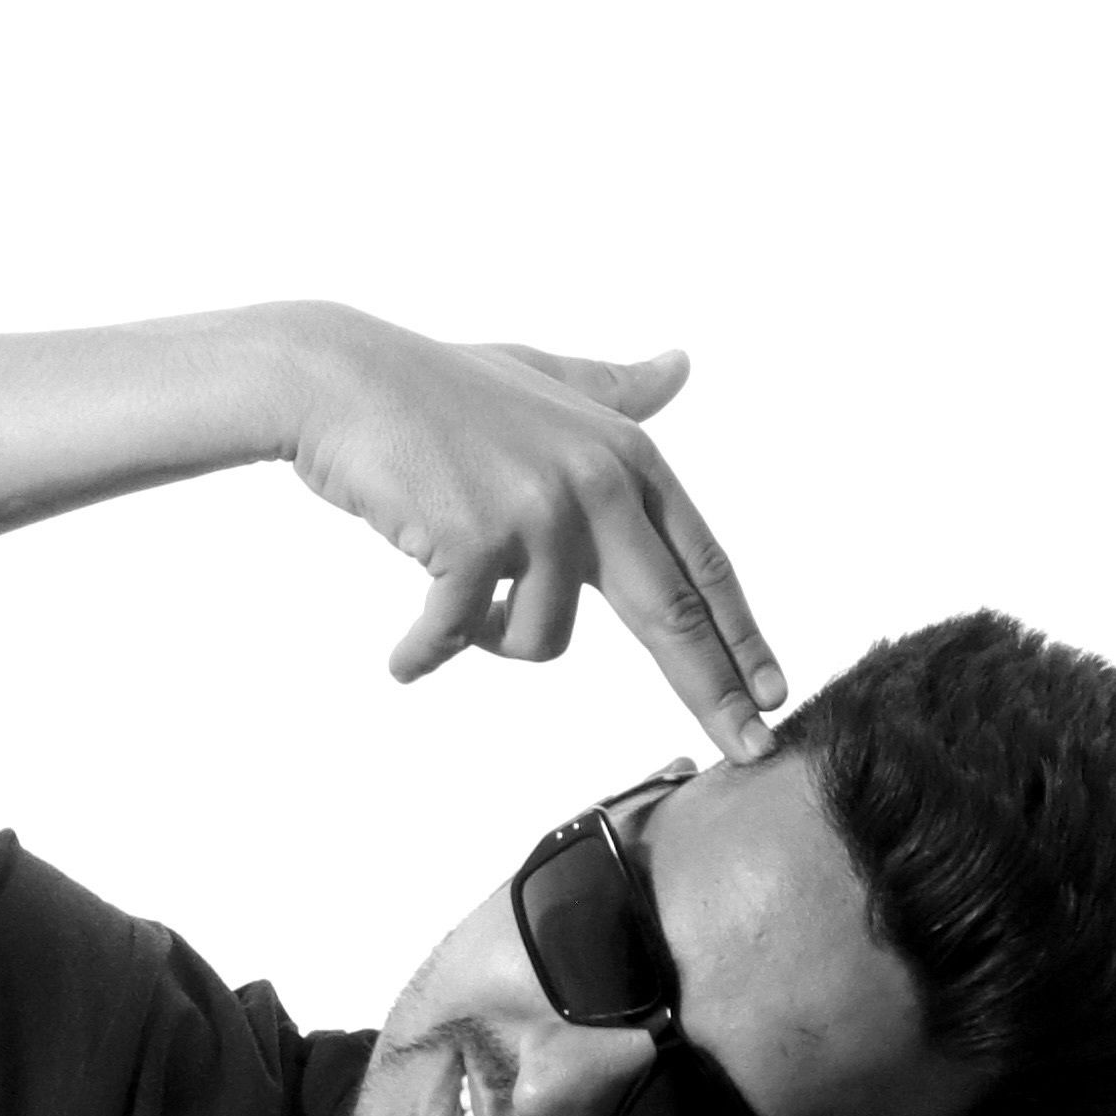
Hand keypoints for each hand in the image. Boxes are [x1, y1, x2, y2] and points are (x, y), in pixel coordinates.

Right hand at [274, 304, 785, 765]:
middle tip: (751, 750)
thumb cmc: (436, 386)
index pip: (702, 562)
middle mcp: (598, 485)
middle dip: (716, 692)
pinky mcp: (478, 543)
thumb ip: (613, 389)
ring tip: (456, 608)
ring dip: (494, 639)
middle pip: (675, 615)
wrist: (341, 379)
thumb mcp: (541, 378)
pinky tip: (405, 657)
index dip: (742, 635)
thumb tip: (680, 364)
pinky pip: (466, 638)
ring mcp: (541, 514)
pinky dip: (428, 652)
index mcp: (625, 458)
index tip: (774, 696)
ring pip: (544, 641)